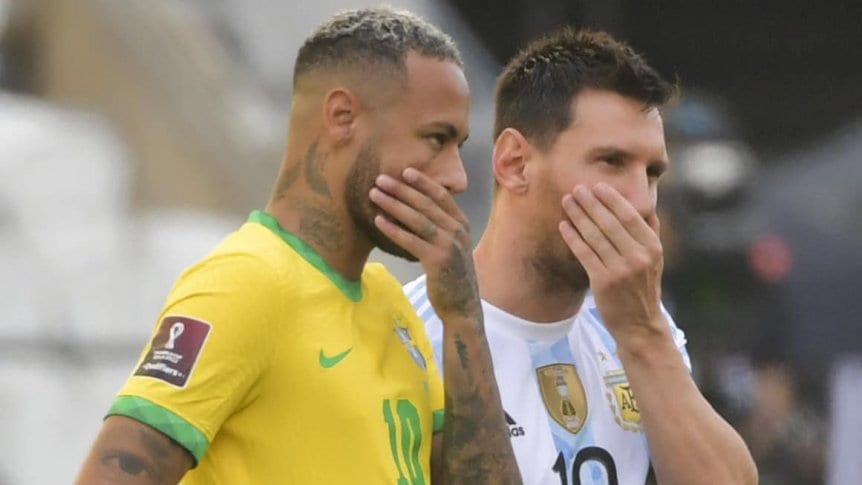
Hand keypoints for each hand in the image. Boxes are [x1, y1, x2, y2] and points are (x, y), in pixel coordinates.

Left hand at [370, 167, 479, 318]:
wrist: (463, 306)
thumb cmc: (452, 276)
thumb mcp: (452, 247)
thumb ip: (440, 229)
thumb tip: (415, 212)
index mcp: (461, 225)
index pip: (441, 196)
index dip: (423, 182)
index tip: (404, 172)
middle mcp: (457, 231)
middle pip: (425, 203)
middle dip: (401, 189)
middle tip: (381, 179)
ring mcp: (448, 245)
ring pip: (416, 219)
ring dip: (393, 204)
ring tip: (375, 194)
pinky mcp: (437, 260)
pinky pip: (411, 240)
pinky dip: (393, 229)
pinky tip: (378, 221)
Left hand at [558, 183, 665, 342]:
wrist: (639, 324)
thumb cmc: (643, 287)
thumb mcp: (655, 259)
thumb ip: (650, 232)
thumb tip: (646, 203)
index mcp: (652, 247)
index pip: (630, 216)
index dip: (612, 200)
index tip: (597, 186)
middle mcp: (639, 257)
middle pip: (610, 223)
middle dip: (591, 203)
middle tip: (577, 189)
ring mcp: (620, 270)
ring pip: (595, 236)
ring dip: (579, 216)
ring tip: (567, 201)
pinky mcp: (603, 282)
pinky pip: (584, 253)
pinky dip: (573, 237)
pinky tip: (563, 226)